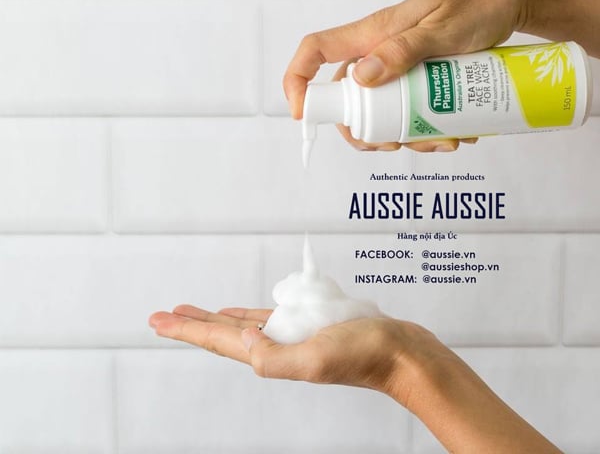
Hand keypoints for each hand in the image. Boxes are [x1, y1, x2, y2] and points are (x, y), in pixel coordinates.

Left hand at [149, 304, 436, 402]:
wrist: (400, 353)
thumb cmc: (364, 356)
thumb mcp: (314, 360)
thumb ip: (273, 357)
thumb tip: (241, 340)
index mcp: (271, 355)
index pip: (218, 341)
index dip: (186, 329)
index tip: (158, 319)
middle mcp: (275, 346)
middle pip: (222, 333)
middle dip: (191, 323)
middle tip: (163, 314)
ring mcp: (290, 335)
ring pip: (241, 324)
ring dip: (215, 318)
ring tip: (193, 311)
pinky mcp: (308, 324)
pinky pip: (267, 317)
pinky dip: (247, 314)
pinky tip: (239, 312)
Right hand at [283, 0, 527, 151]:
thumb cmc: (478, 1)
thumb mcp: (443, 28)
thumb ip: (403, 49)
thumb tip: (361, 77)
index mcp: (372, 35)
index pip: (316, 50)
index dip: (299, 80)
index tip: (303, 114)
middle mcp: (379, 53)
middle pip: (348, 98)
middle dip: (364, 131)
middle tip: (393, 146)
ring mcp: (400, 69)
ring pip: (382, 112)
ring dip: (405, 136)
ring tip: (443, 141)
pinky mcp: (422, 80)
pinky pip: (412, 112)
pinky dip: (429, 130)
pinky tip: (457, 133)